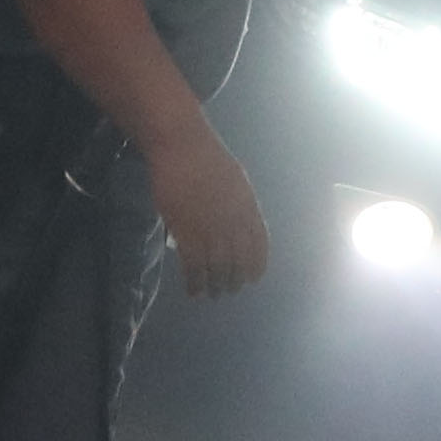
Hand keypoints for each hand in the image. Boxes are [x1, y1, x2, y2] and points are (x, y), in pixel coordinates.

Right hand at [153, 127, 271, 296]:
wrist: (182, 147)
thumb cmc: (205, 158)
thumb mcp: (235, 180)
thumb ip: (238, 205)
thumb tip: (238, 227)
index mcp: (248, 208)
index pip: (259, 246)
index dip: (256, 266)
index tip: (252, 279)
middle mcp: (234, 222)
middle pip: (238, 262)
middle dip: (234, 281)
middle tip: (227, 290)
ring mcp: (211, 228)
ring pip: (217, 269)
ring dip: (214, 286)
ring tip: (210, 294)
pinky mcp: (187, 232)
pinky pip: (194, 266)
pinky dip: (194, 283)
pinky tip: (192, 290)